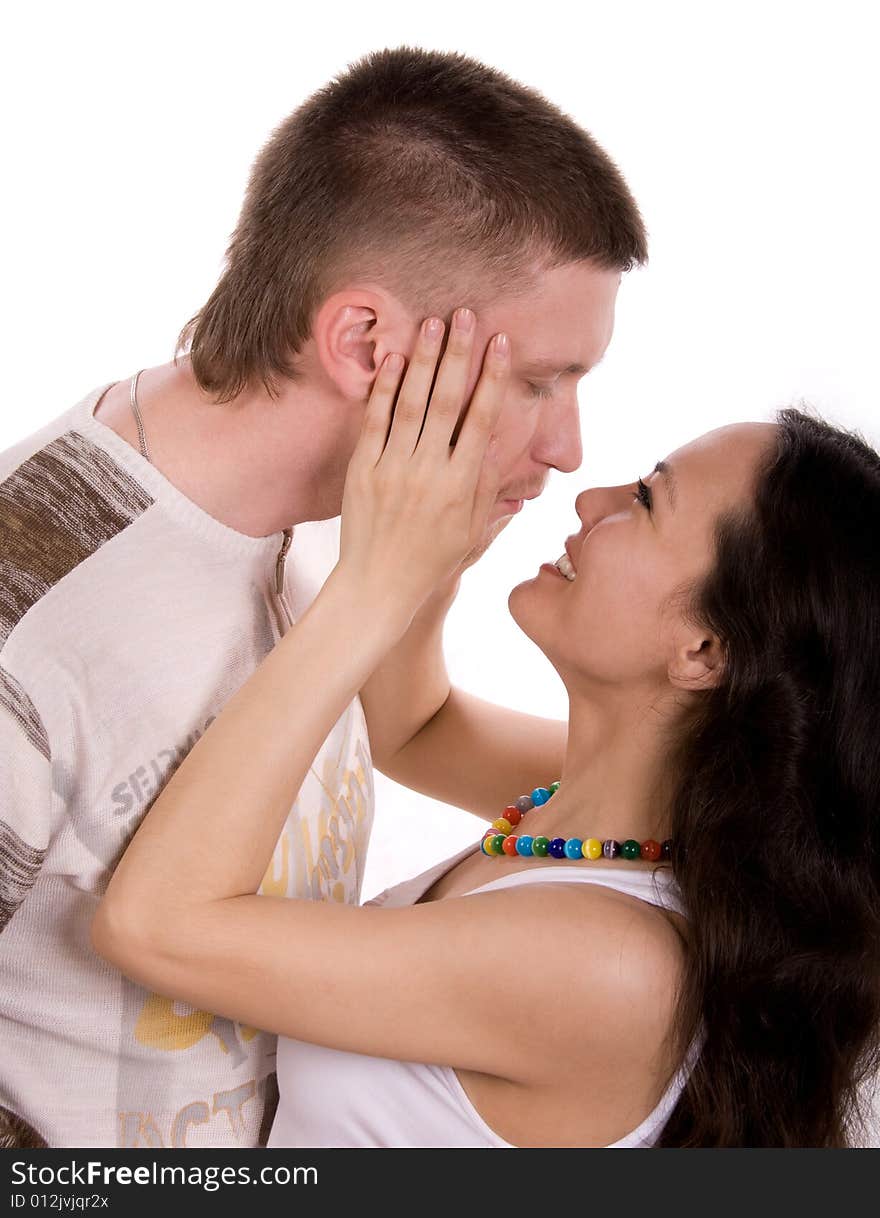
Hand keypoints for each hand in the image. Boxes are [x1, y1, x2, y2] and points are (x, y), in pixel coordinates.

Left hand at [337, 310, 509, 628]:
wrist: (378, 585)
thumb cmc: (432, 561)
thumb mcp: (472, 529)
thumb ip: (489, 486)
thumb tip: (505, 444)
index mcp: (460, 486)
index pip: (481, 421)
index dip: (492, 379)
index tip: (500, 344)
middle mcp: (428, 472)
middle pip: (447, 402)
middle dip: (458, 355)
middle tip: (465, 315)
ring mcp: (392, 469)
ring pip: (412, 404)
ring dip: (424, 361)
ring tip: (433, 323)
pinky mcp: (362, 471)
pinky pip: (375, 422)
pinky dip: (385, 389)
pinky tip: (394, 359)